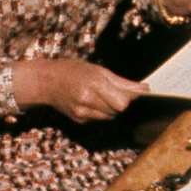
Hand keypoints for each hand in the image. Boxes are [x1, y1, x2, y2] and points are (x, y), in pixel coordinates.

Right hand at [13, 58, 147, 123]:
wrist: (46, 81)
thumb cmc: (72, 71)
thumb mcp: (98, 70)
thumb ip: (122, 82)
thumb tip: (144, 89)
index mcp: (94, 84)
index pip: (122, 102)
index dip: (130, 99)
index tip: (135, 93)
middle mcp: (88, 100)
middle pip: (118, 110)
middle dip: (121, 102)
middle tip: (115, 91)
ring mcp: (82, 113)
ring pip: (110, 116)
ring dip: (112, 108)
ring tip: (102, 95)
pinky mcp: (79, 120)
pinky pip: (99, 119)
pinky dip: (101, 112)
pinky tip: (92, 101)